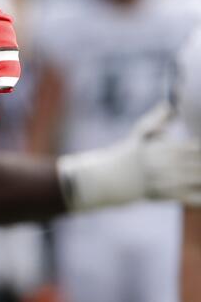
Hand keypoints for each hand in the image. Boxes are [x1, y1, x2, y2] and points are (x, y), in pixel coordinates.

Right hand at [59, 102, 200, 209]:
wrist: (110, 179)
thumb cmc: (127, 153)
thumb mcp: (139, 132)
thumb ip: (158, 118)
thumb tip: (170, 103)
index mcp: (162, 149)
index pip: (196, 148)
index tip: (200, 149)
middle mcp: (166, 166)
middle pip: (200, 164)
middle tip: (200, 162)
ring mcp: (167, 183)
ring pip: (198, 180)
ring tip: (199, 172)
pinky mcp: (167, 196)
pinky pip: (193, 198)